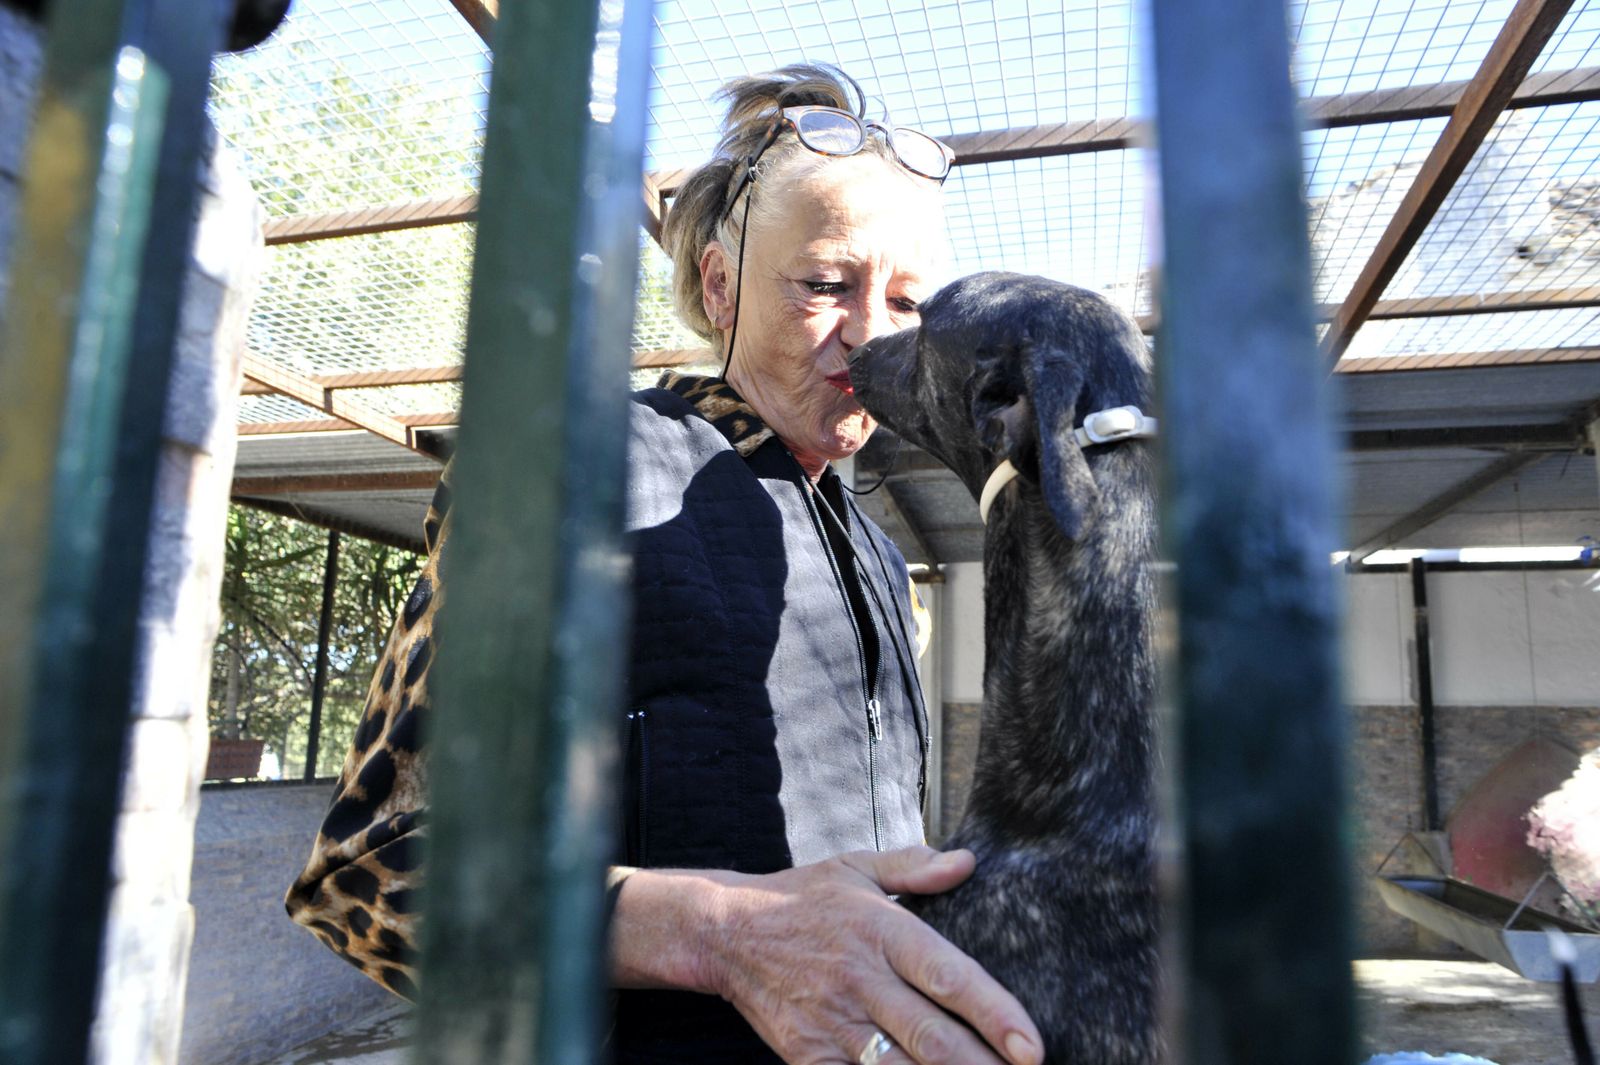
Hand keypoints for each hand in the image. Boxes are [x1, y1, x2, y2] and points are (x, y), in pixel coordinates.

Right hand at [703, 846, 1042, 1064]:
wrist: (726, 933)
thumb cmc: (801, 899)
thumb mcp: (854, 867)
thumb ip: (913, 867)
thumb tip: (967, 862)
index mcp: (880, 931)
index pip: (949, 977)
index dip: (995, 1014)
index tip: (1032, 1044)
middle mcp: (861, 980)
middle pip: (933, 1037)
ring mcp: (834, 1024)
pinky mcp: (810, 1057)